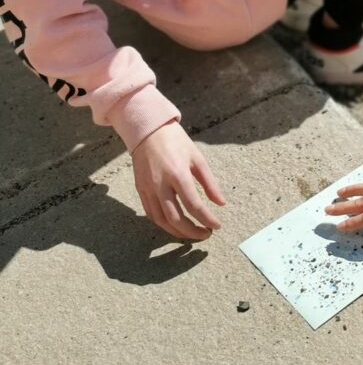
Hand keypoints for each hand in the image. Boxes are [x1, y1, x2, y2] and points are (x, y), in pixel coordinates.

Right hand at [132, 121, 226, 239]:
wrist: (148, 130)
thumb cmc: (176, 142)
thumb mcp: (198, 158)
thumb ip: (210, 183)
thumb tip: (221, 203)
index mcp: (178, 174)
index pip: (194, 205)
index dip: (207, 219)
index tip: (216, 226)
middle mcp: (160, 184)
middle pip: (175, 218)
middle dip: (191, 231)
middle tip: (205, 234)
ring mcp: (148, 188)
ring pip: (161, 220)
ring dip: (177, 232)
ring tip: (191, 234)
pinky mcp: (140, 189)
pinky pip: (151, 213)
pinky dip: (163, 224)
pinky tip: (175, 226)